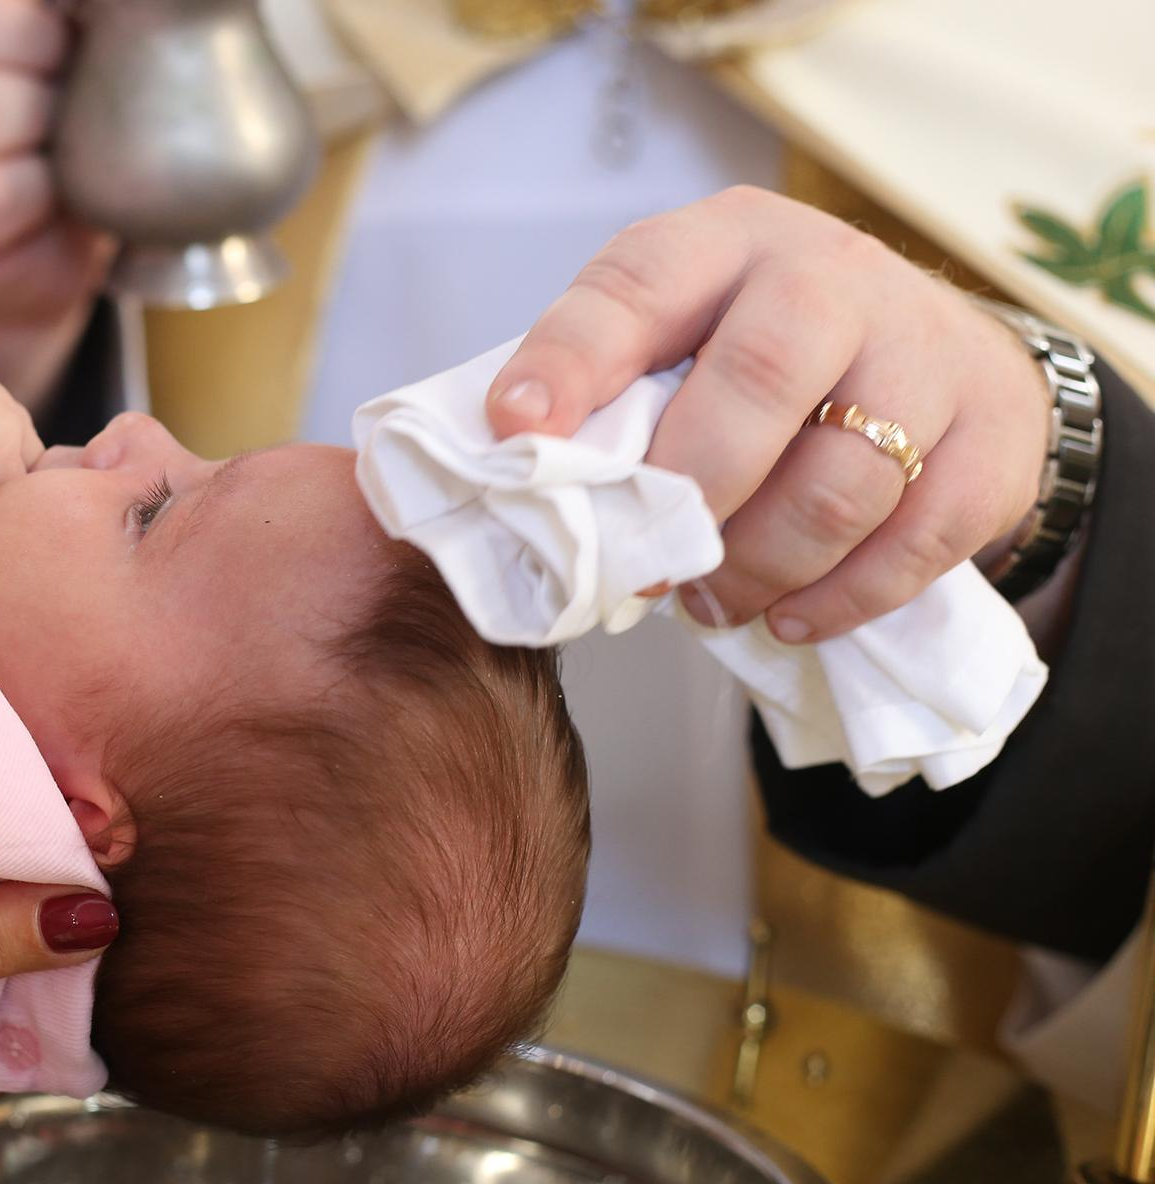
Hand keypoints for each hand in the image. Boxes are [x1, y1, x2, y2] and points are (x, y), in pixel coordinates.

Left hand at [485, 187, 1052, 642]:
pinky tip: (788, 615)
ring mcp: (924, 350)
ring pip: (836, 483)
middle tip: (641, 567)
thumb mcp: (678, 336)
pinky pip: (914, 542)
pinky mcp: (993, 436)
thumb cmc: (759, 356)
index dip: (571, 361)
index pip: (636, 287)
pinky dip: (839, 599)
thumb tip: (517, 483)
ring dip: (757, 567)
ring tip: (711, 599)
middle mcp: (830, 275)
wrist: (934, 353)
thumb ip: (609, 394)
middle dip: (687, 493)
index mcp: (722, 243)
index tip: (514, 429)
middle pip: (758, 381)